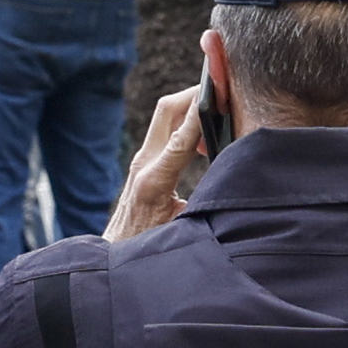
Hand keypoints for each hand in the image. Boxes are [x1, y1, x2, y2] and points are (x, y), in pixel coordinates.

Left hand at [109, 85, 212, 241]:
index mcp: (155, 181)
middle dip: (194, 94)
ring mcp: (142, 160)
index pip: (181, 138)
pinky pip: (166, 130)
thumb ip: (205, 206)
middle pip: (166, 110)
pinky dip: (186, 125)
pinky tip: (203, 144)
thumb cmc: (152, 246)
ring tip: (217, 123)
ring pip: (166, 115)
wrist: (116, 254)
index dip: (201, 114)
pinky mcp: (144, 162)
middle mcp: (144, 164)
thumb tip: (231, 183)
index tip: (220, 95)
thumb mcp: (182, 229)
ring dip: (191, 109)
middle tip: (222, 93)